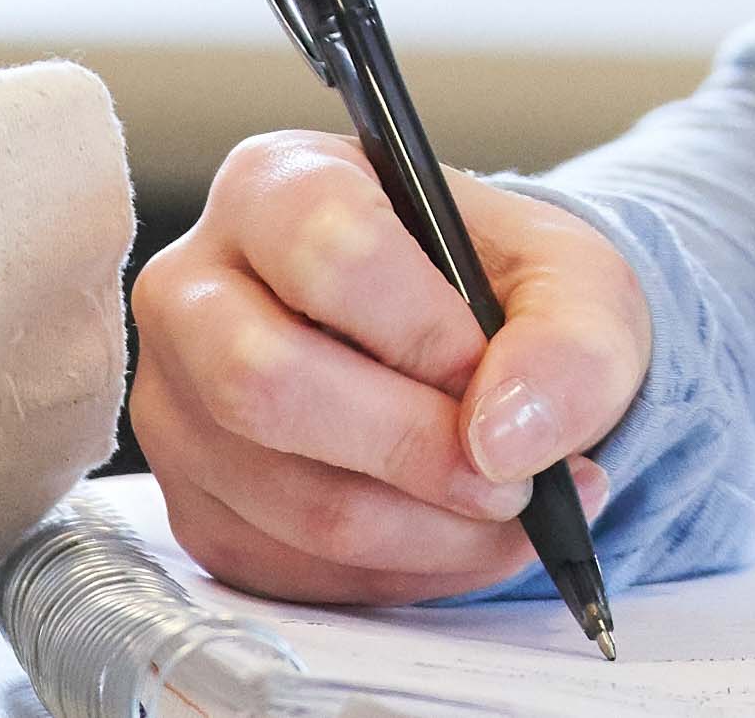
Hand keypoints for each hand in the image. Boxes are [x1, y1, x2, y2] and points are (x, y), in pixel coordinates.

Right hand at [131, 128, 653, 602]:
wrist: (479, 355)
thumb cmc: (506, 293)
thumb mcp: (576, 281)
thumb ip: (572, 340)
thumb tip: (504, 438)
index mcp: (277, 185)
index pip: (323, 247)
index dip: (418, 327)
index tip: (489, 372)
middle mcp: (195, 290)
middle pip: (266, 384)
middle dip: (412, 448)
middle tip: (514, 480)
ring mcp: (178, 407)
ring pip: (288, 497)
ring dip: (428, 528)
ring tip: (518, 508)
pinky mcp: (196, 505)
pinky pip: (291, 565)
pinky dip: (401, 569)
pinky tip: (462, 535)